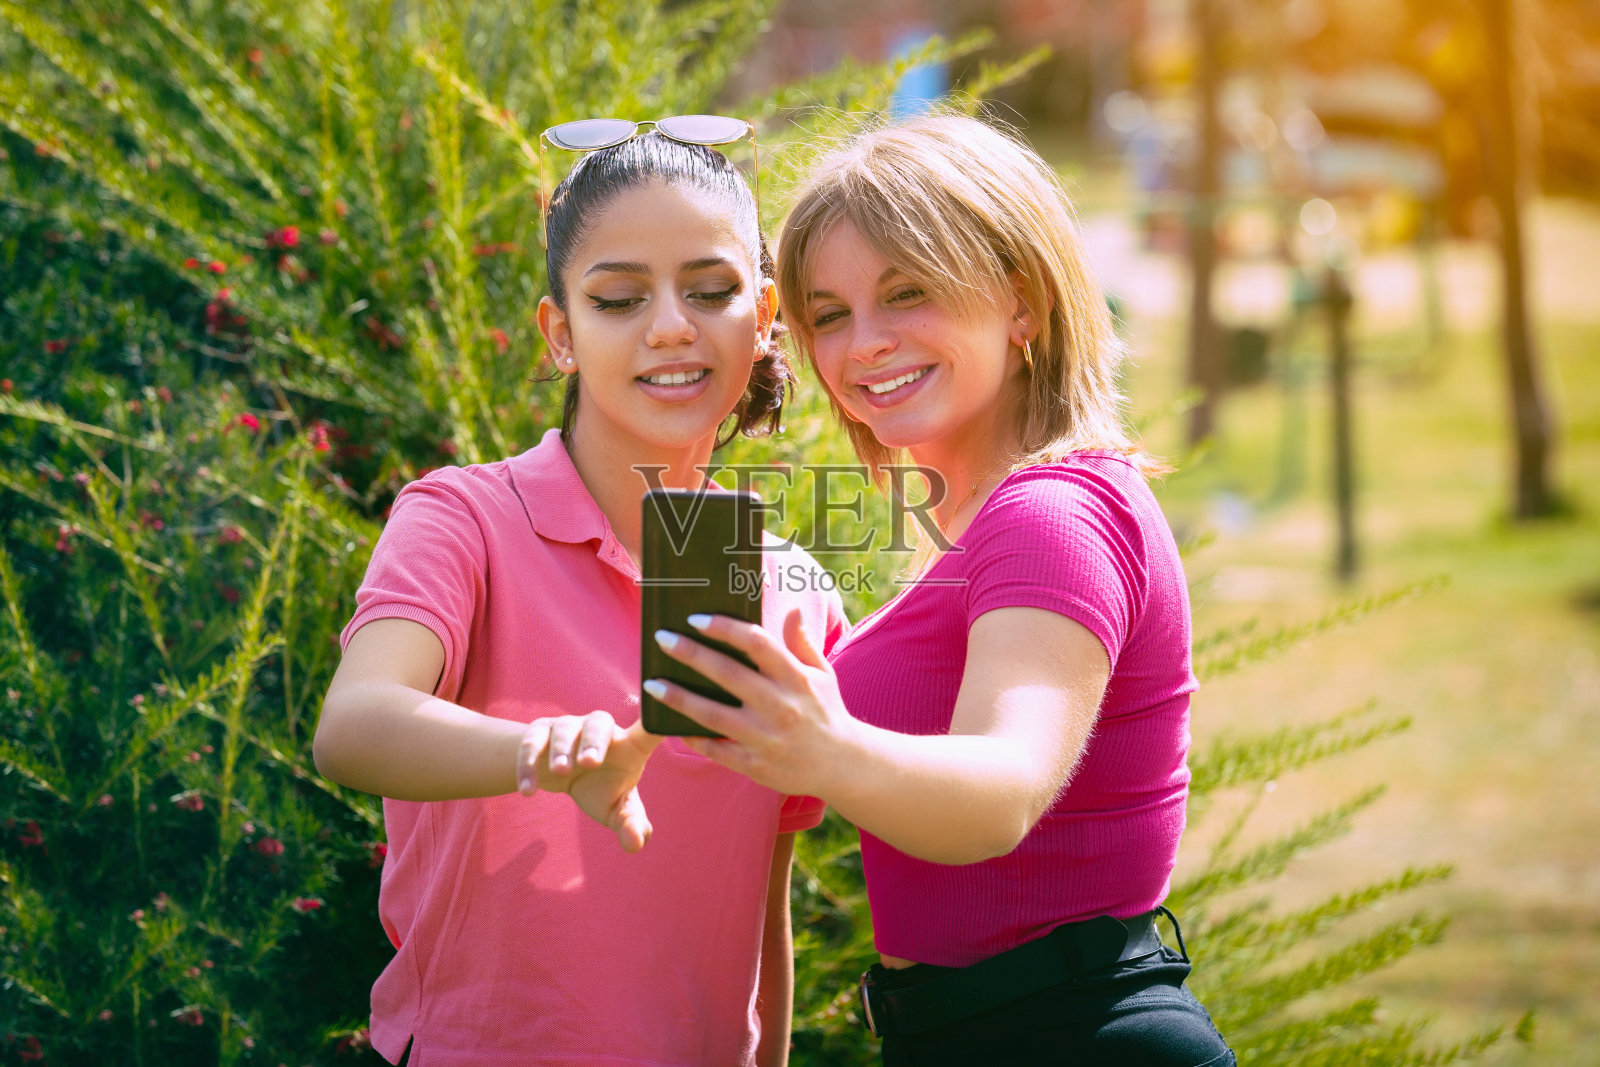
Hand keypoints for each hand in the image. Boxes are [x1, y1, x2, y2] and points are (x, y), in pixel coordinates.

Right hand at [516, 712, 662, 851]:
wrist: (559, 774)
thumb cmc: (600, 788)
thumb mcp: (615, 809)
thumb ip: (630, 823)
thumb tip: (638, 841)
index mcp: (627, 745)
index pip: (647, 730)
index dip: (656, 722)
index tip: (667, 710)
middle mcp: (598, 728)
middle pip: (599, 722)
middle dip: (595, 741)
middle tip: (590, 762)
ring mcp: (567, 727)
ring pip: (564, 729)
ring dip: (562, 750)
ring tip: (561, 772)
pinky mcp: (539, 733)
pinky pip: (532, 744)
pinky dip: (528, 766)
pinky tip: (528, 792)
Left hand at [645, 609, 860, 798]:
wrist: (842, 765)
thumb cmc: (826, 711)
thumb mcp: (822, 673)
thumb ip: (801, 643)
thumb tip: (790, 609)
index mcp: (796, 678)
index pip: (757, 642)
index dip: (725, 628)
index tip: (696, 619)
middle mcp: (781, 706)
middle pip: (728, 674)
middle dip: (691, 654)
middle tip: (662, 639)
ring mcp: (766, 738)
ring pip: (713, 714)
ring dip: (679, 697)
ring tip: (652, 683)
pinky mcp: (755, 765)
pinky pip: (715, 750)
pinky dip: (692, 737)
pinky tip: (670, 724)